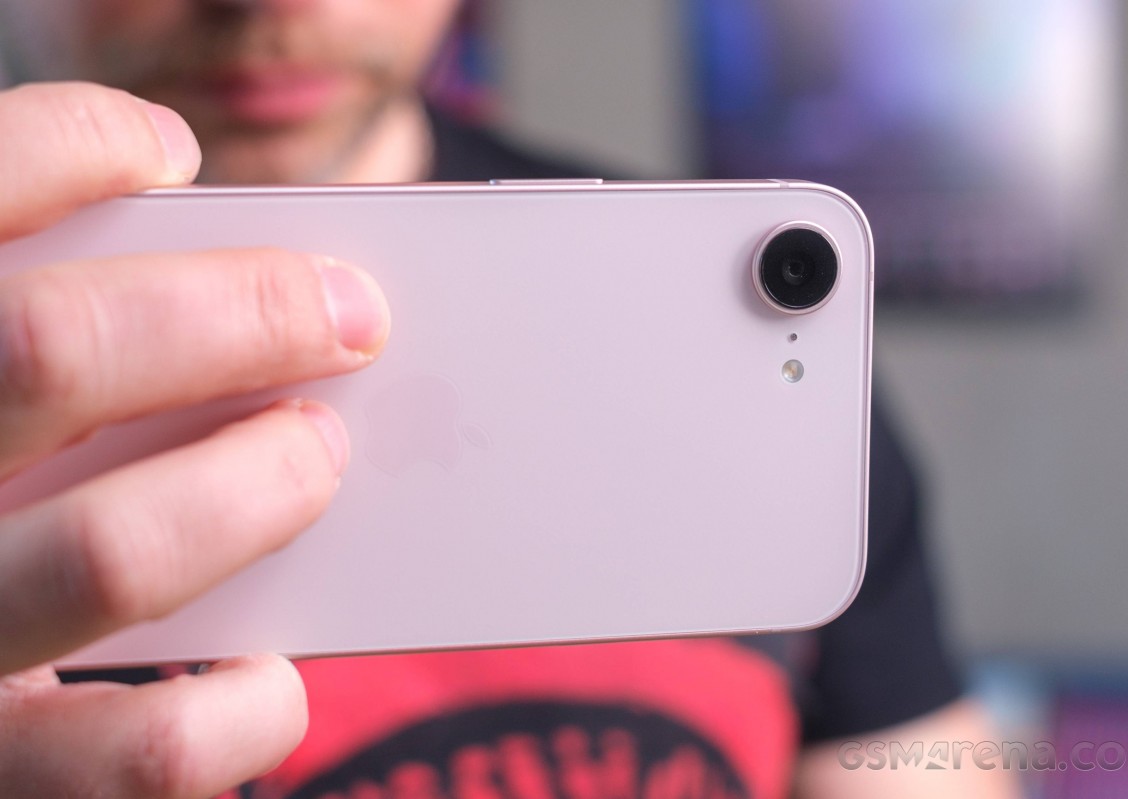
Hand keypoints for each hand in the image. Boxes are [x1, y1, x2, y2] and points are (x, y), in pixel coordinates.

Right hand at [0, 83, 390, 796]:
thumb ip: (42, 330)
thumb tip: (183, 225)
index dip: (73, 146)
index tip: (175, 158)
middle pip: (54, 351)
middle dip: (241, 317)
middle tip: (353, 317)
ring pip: (113, 554)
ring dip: (256, 492)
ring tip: (318, 458)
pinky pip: (146, 752)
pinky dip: (245, 707)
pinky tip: (267, 673)